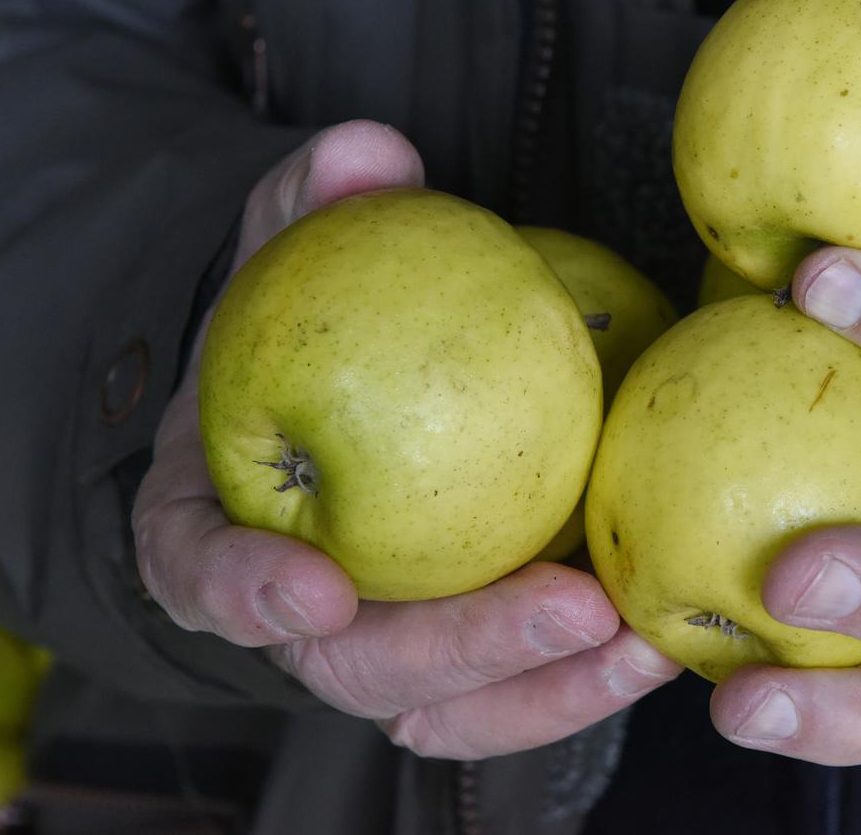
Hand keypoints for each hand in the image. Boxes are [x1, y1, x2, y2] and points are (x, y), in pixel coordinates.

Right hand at [131, 120, 677, 758]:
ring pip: (445, 707)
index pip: (201, 572)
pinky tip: (659, 640)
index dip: (243, 592)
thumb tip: (370, 153)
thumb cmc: (303, 331)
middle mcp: (293, 611)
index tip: (313, 587)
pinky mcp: (459, 661)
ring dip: (545, 689)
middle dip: (461, 648)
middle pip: (355, 663)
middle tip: (570, 607)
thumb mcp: (294, 254)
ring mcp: (379, 648)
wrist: (332, 395)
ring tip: (643, 641)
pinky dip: (579, 683)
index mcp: (212, 523)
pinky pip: (513, 694)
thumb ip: (313, 207)